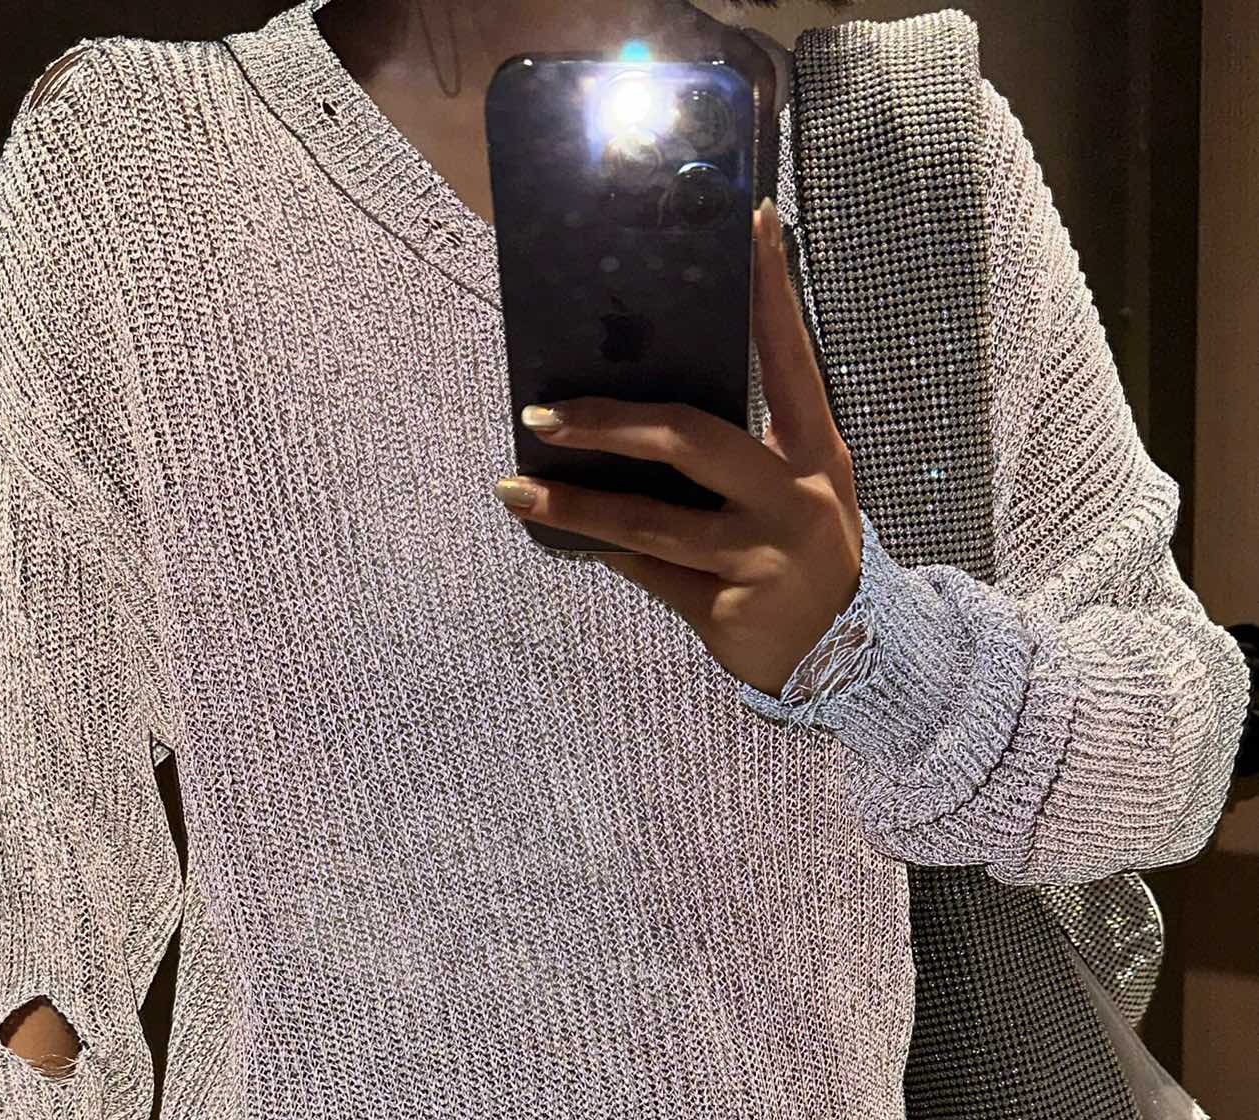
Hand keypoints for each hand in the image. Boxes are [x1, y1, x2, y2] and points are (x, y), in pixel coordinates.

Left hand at [492, 198, 864, 699]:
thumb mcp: (797, 492)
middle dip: (611, 424)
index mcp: (817, 453)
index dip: (771, 291)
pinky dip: (607, 552)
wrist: (843, 659)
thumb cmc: (800, 556)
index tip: (750, 219)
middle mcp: (796, 498)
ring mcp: (764, 557)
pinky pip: (651, 573)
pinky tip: (561, 534)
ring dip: (577, 505)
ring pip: (653, 522)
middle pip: (693, 439)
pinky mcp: (731, 608)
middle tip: (543, 414)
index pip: (791, 357)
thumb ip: (743, 450)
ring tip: (516, 490)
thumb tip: (640, 405)